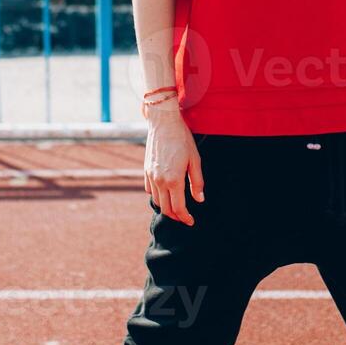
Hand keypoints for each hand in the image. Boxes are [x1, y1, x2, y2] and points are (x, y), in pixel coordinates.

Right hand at [143, 103, 204, 225]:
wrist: (163, 123)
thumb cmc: (182, 139)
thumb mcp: (195, 159)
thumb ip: (197, 181)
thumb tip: (199, 199)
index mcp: (174, 180)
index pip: (179, 208)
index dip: (185, 218)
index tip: (191, 221)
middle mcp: (160, 181)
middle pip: (166, 209)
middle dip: (176, 217)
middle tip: (185, 218)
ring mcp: (151, 176)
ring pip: (157, 201)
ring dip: (166, 207)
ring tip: (176, 207)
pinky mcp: (146, 171)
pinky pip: (150, 191)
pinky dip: (158, 196)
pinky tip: (166, 194)